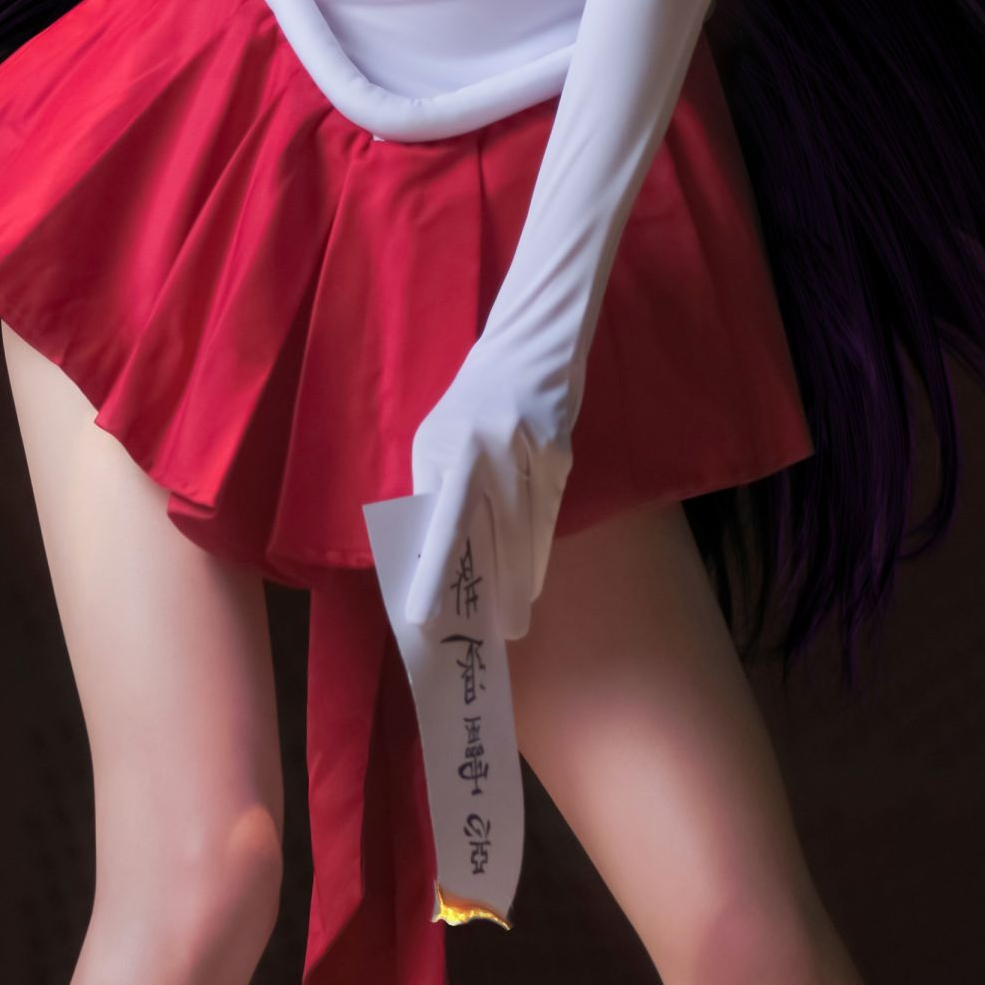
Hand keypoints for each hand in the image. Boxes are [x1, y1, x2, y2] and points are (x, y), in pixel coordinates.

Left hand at [383, 329, 579, 650]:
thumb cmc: (470, 403)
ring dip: (523, 576)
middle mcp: (492, 454)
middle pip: (498, 537)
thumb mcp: (435, 440)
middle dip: (497, 590)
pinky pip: (549, 513)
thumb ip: (433, 490)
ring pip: (529, 531)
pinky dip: (540, 547)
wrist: (528, 351)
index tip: (423, 618)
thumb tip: (432, 552)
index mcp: (452, 450)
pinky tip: (533, 574)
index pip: (443, 524)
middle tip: (502, 633)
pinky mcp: (561, 455)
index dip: (433, 574)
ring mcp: (532, 454)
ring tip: (517, 613)